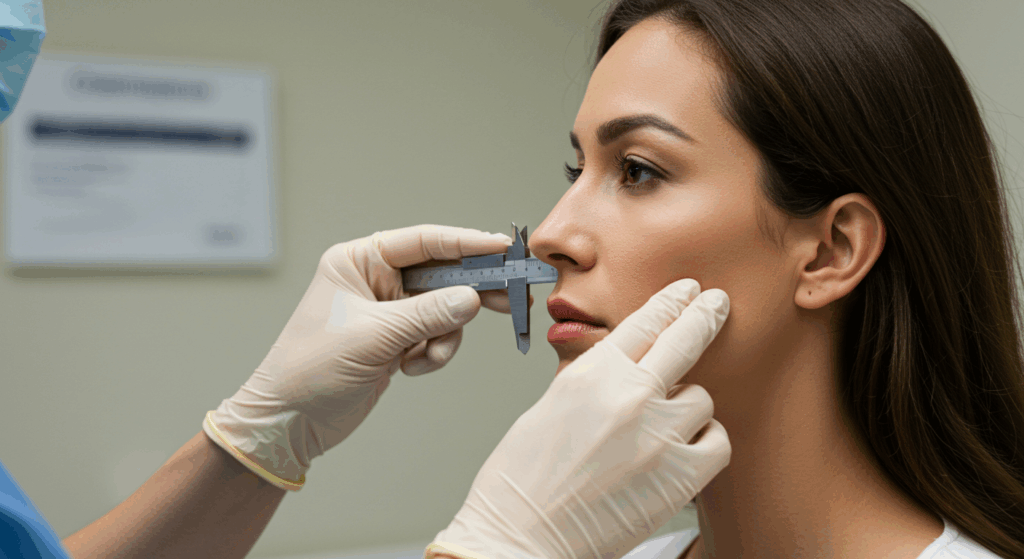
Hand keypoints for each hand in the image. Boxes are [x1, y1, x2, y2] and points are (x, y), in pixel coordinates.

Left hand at [203, 225, 520, 489]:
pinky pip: (436, 337)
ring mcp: (388, 312)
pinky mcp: (396, 340)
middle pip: (440, 274)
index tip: (499, 247)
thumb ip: (426, 315)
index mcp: (358, 261)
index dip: (464, 243)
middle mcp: (374, 280)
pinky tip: (408, 369)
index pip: (422, 242)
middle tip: (506, 297)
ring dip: (443, 337)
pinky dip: (432, 354)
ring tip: (423, 358)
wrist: (289, 422)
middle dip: (467, 292)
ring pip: (444, 311)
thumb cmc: (309, 370)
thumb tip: (471, 298)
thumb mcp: (372, 337)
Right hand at [429, 279, 730, 558]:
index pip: (643, 322)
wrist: (521, 537)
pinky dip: (703, 442)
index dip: (670, 301)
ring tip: (659, 429)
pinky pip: (716, 440)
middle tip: (718, 303)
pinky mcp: (680, 475)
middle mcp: (629, 395)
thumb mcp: (550, 406)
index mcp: (591, 373)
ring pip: (700, 396)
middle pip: (684, 338)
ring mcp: (659, 434)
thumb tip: (625, 370)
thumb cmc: (522, 479)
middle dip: (705, 315)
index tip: (687, 291)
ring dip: (686, 406)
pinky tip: (682, 450)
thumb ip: (594, 381)